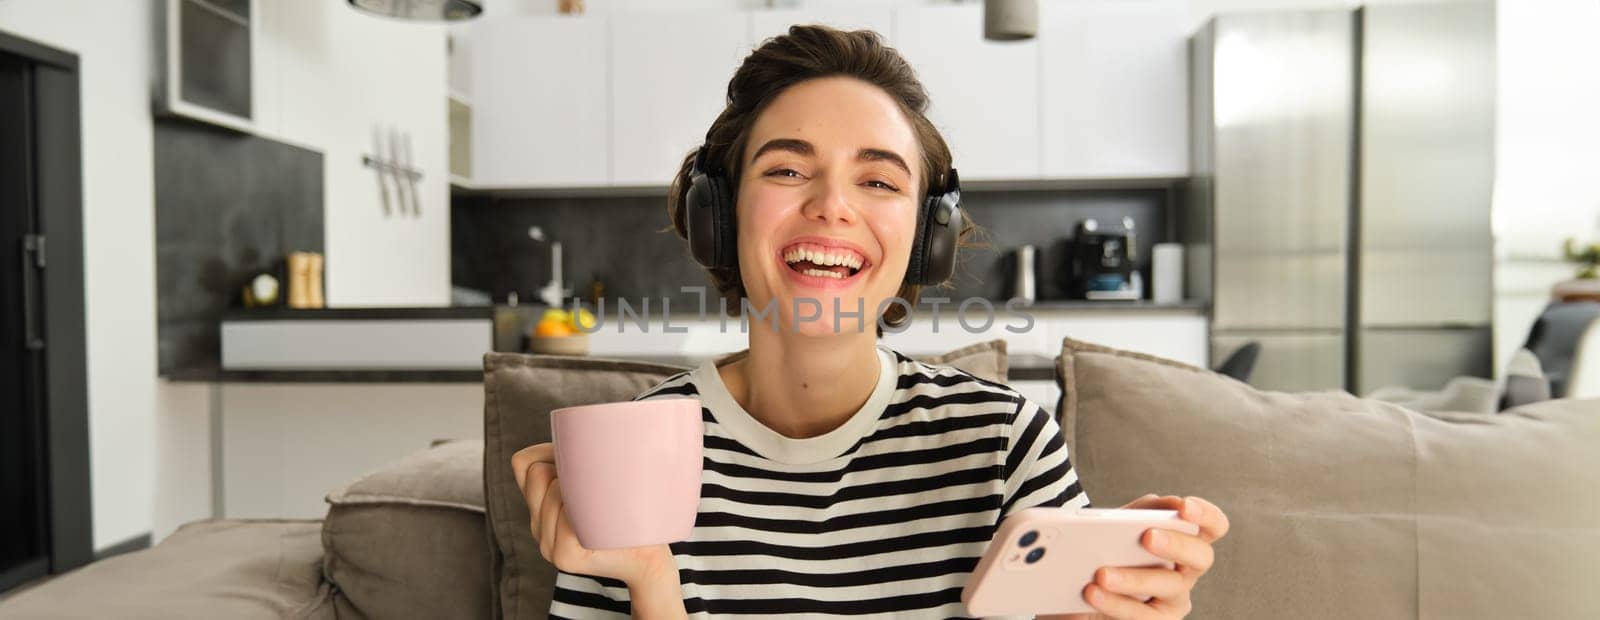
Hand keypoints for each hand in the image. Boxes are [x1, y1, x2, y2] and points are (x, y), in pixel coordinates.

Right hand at [510, 443, 676, 586]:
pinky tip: (604, 524)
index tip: (586, 463)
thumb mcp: (599, 476)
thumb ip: (581, 457)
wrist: (652, 553)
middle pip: (537, 474)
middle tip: (603, 486)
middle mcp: (538, 526)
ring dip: (582, 492)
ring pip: (553, 494)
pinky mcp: (564, 557)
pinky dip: (586, 514)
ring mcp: (547, 545)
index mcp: (540, 505)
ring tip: (608, 507)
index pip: (523, 462)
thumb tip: (574, 422)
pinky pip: (565, 520)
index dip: (552, 451)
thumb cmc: (629, 509)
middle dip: (568, 468)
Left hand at [1046, 494, 1229, 619]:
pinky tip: (1093, 592)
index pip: (1213, 526)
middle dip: (1176, 544)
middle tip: (1147, 537)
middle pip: (1201, 556)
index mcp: (1184, 541)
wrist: (1080, 593)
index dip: (1206, 514)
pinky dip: (1116, 603)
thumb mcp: (1120, 526)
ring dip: (1135, 579)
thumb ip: (1141, 510)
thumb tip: (1159, 503)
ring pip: (1169, 586)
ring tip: (1101, 574)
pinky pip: (1143, 616)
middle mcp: (1187, 570)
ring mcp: (1175, 599)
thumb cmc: (1107, 553)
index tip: (1184, 506)